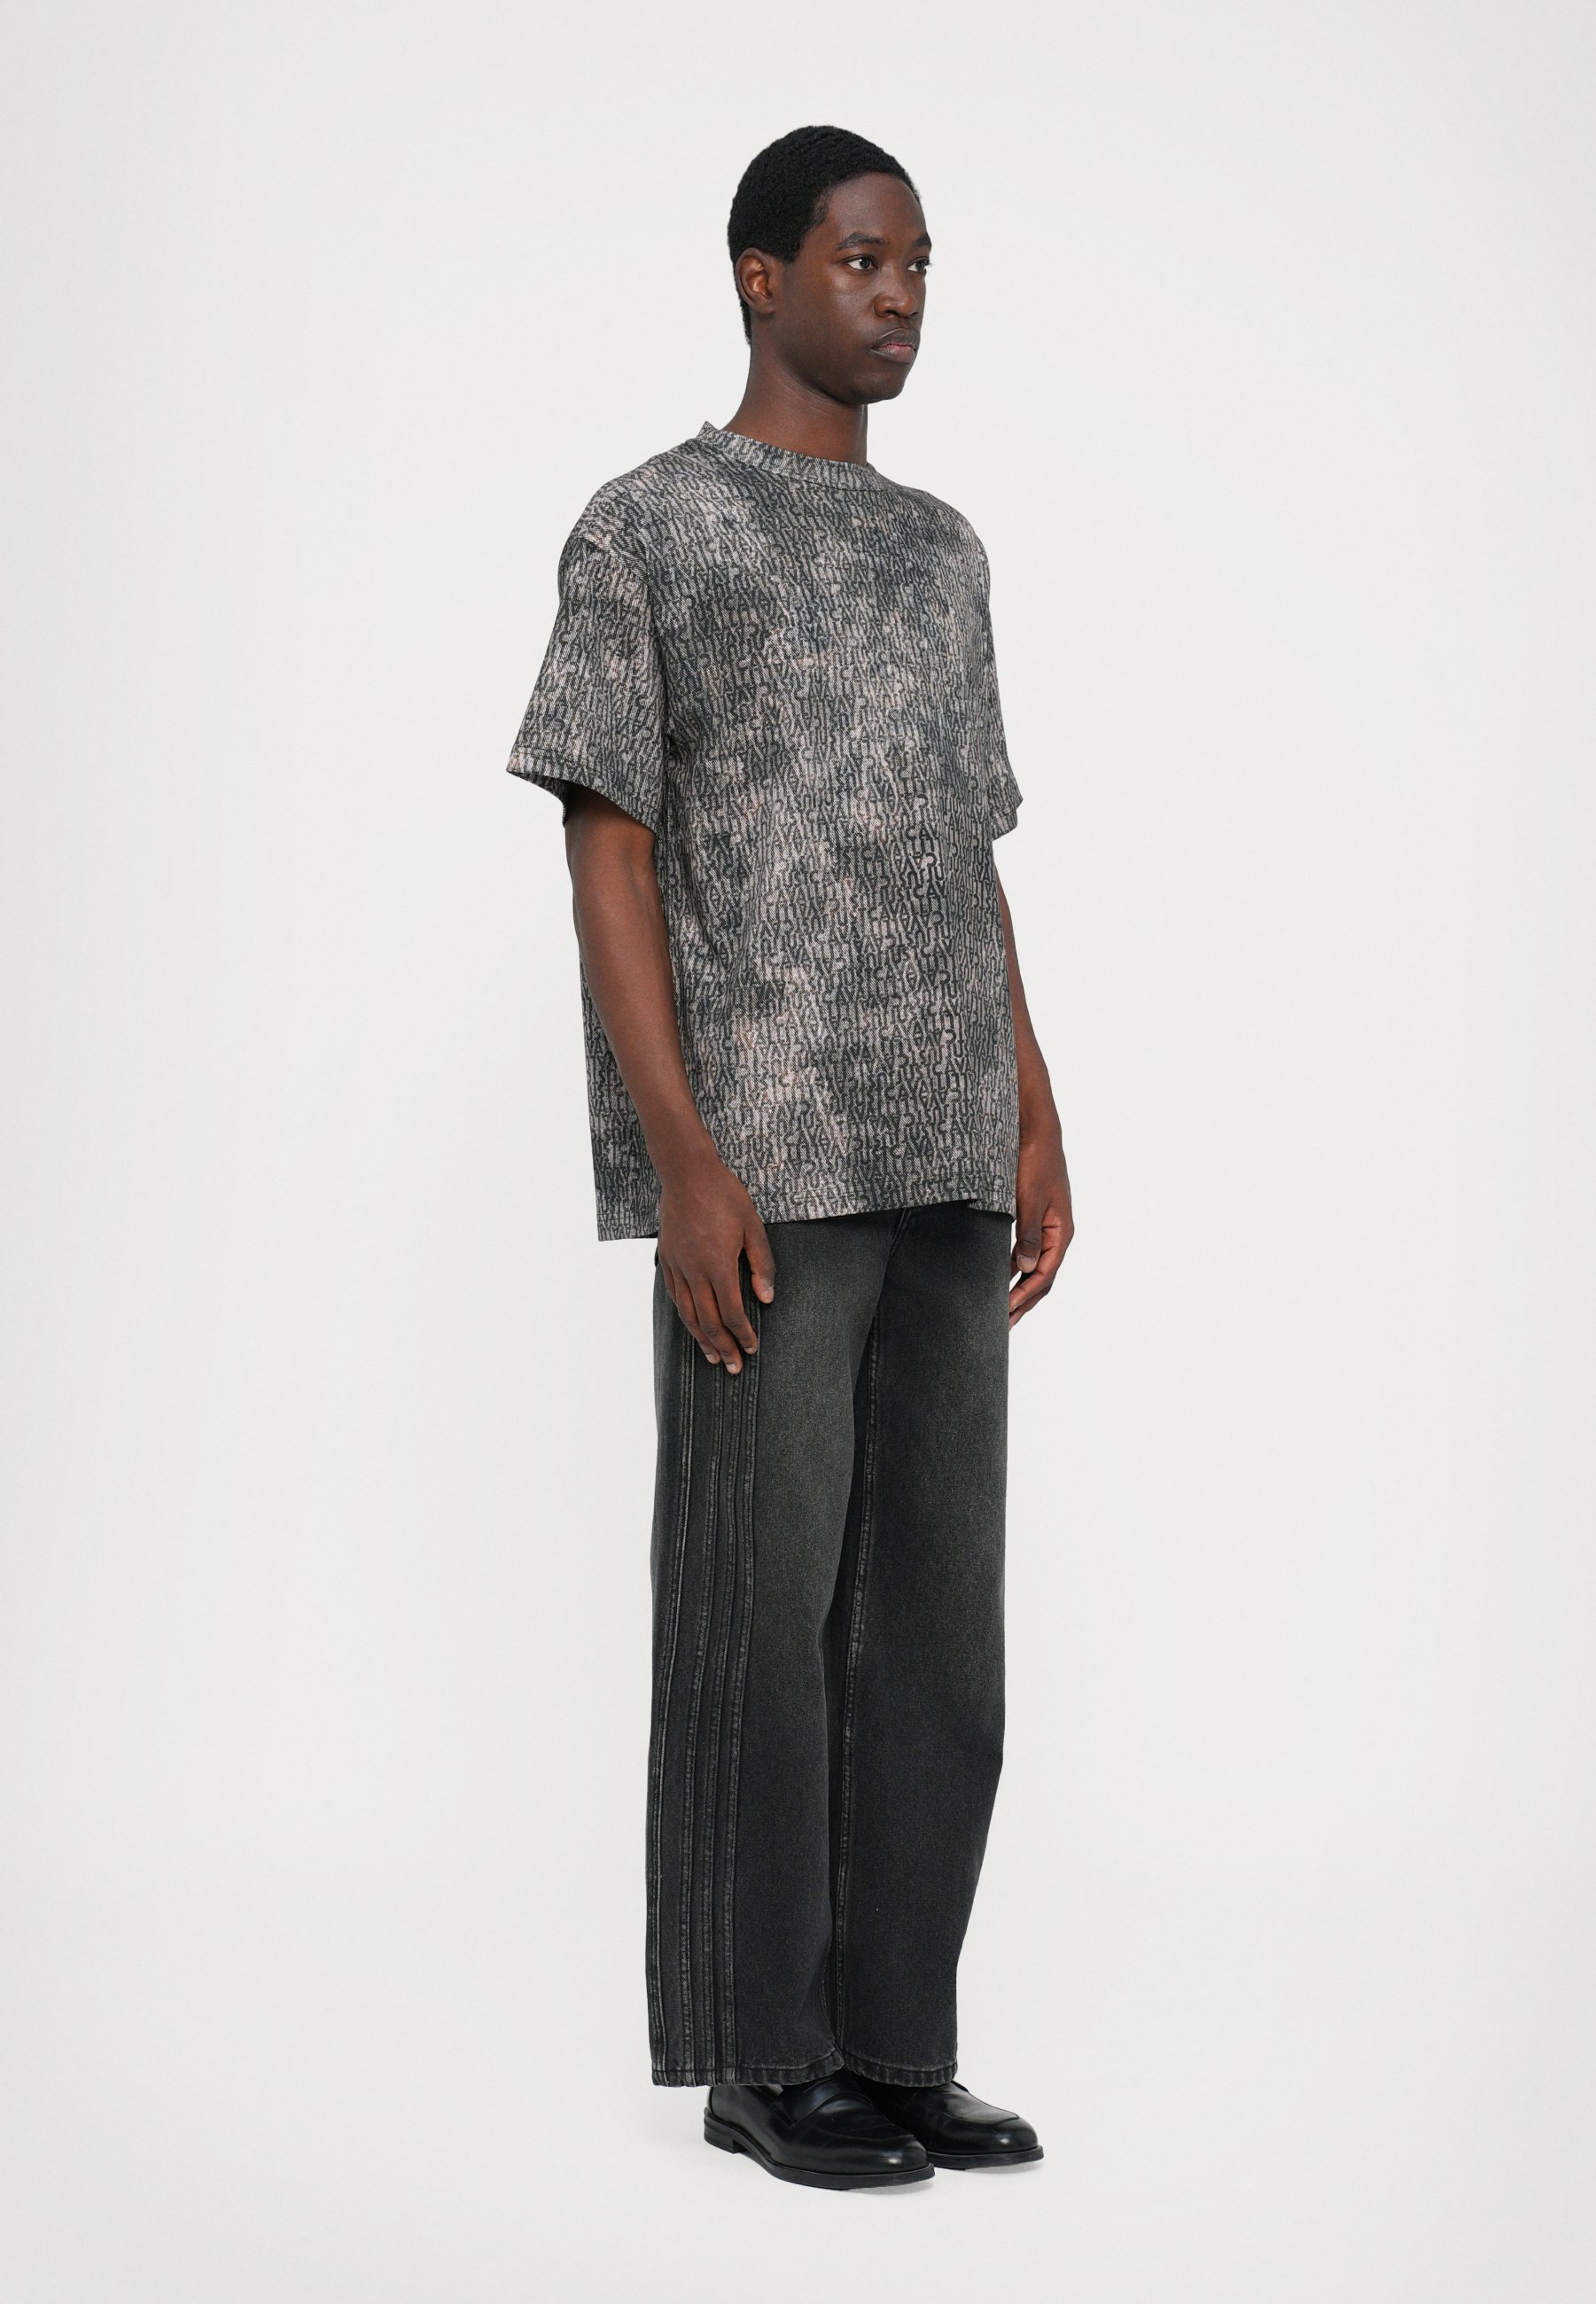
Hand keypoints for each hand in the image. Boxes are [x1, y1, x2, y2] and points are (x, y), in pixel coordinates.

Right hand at [657, 1149, 775, 1374]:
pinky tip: (692, 1325)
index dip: (743, 1335)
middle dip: (723, 1348)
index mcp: (719, 1266)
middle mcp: (695, 1272)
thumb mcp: (753, 1226)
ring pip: (688, 1314)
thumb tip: (766, 1298)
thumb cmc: (724, 1195)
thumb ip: (761, 1264)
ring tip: (711, 1358)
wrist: (687, 1173)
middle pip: (709, 1321)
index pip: (731, 1313)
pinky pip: (675, 1296)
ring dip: (701, 1339)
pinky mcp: (667, 1258)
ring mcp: (678, 1266)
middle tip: (733, 1368)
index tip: (752, 1348)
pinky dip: (685, 1316)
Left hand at [1009, 1109, 1072, 1328]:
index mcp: (1061, 1233)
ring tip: (1002, 1308)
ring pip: (1035, 1267)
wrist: (1037, 1133)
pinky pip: (1027, 1252)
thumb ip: (1028, 1235)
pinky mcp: (1036, 1219)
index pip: (1044, 1275)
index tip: (1006, 1312)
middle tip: (1004, 1325)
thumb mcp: (1030, 1199)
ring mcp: (1048, 1227)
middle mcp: (1058, 1234)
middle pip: (1042, 1278)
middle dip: (1023, 1302)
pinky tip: (1000, 1277)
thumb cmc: (1036, 1163)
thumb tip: (1022, 1268)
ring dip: (1019, 1288)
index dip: (1024, 1296)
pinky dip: (1014, 1268)